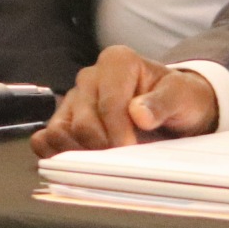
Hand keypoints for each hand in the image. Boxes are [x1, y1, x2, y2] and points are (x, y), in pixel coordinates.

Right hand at [32, 46, 218, 155]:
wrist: (174, 106)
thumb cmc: (178, 98)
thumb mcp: (182, 96)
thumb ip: (163, 103)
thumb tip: (138, 114)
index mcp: (116, 62)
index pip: (108, 104)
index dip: (119, 133)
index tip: (132, 151)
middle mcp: (90, 77)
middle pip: (82, 122)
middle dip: (103, 148)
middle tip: (122, 162)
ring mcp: (74, 99)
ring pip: (59, 131)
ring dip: (78, 153)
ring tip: (102, 165)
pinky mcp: (65, 120)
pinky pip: (46, 137)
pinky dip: (55, 153)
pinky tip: (76, 164)